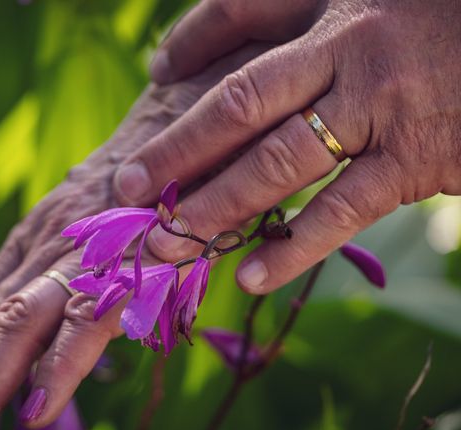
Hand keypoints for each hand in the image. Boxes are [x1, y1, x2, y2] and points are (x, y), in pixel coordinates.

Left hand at [0, 44, 269, 429]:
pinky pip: (88, 314)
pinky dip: (58, 364)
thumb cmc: (145, 181)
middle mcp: (42, 248)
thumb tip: (43, 325)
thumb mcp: (87, 224)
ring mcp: (80, 251)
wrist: (188, 117)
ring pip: (14, 326)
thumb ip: (61, 267)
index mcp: (32, 245)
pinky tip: (32, 412)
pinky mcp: (128, 255)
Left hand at [113, 0, 460, 293]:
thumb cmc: (434, 24)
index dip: (194, 41)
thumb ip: (282, 12)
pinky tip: (250, 277)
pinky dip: (293, 248)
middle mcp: (349, 52)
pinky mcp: (413, 163)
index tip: (156, 75)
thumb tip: (191, 50)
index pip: (245, 11)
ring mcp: (379, 110)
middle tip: (126, 190)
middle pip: (241, 104)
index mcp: (335, 5)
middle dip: (178, 150)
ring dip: (217, 207)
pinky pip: (340, 211)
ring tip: (168, 243)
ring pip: (279, 163)